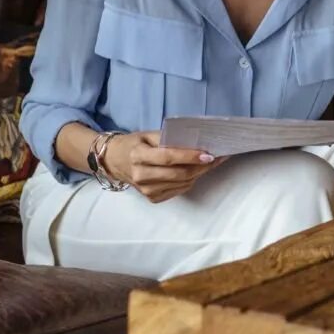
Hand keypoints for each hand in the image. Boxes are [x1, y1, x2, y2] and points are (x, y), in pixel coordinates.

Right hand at [104, 131, 226, 202]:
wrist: (116, 162)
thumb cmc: (136, 144)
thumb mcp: (149, 135)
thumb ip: (170, 139)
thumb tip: (196, 143)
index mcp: (138, 156)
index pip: (168, 158)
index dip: (190, 157)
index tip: (209, 154)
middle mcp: (141, 175)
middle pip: (178, 173)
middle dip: (201, 166)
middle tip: (217, 158)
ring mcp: (146, 190)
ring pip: (182, 183)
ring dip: (199, 173)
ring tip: (211, 163)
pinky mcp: (152, 198)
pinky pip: (178, 190)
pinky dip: (190, 181)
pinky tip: (196, 172)